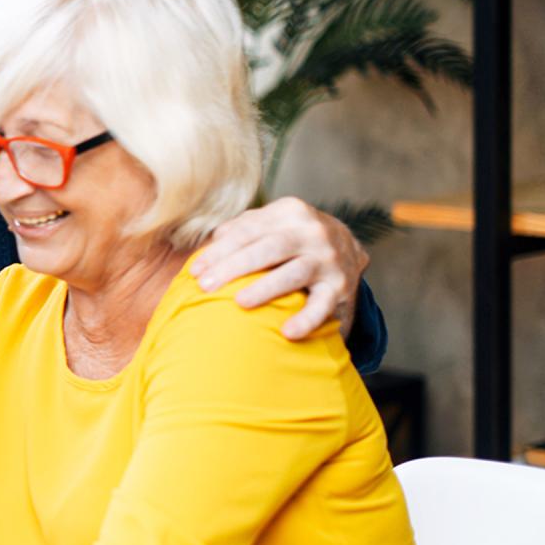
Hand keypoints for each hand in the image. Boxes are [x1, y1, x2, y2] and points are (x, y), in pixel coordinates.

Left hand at [190, 197, 367, 340]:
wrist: (349, 249)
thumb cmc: (292, 238)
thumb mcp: (272, 223)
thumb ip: (242, 227)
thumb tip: (213, 240)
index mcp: (290, 212)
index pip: (248, 230)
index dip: (219, 251)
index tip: (195, 272)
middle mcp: (312, 232)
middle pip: (268, 248)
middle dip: (233, 267)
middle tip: (205, 286)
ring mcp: (328, 259)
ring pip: (294, 272)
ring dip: (265, 288)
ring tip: (239, 302)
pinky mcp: (341, 287)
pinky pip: (323, 305)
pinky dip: (306, 319)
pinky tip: (287, 332)